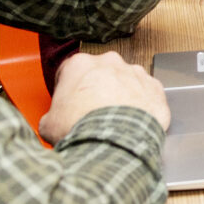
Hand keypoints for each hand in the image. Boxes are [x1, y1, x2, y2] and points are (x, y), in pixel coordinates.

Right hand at [41, 50, 170, 142]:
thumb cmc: (80, 127)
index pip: (71, 72)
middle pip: (102, 73)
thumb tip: (52, 122)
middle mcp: (109, 62)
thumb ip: (52, 114)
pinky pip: (148, 94)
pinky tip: (134, 121)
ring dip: (122, 95)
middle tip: (94, 112)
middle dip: (99, 89)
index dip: (70, 89)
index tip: (71, 102)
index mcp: (80, 64)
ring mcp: (135, 73)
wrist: (112, 141)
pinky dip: (143, 105)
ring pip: (127, 81)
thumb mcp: (48, 123)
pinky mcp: (155, 87)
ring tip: (116, 119)